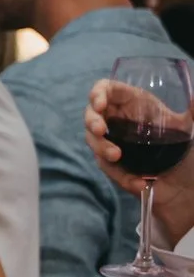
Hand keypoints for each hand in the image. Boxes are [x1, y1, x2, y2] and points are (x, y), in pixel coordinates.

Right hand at [87, 80, 193, 242]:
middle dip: (92, 121)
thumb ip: (192, 113)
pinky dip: (122, 176)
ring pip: (93, 140)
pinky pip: (108, 168)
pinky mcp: (113, 166)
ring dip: (101, 148)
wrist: (186, 186)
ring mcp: (114, 143)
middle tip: (101, 130)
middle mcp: (119, 121)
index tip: (99, 103)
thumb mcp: (188, 128)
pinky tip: (139, 183)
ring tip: (116, 157)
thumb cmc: (185, 151)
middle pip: (92, 114)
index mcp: (133, 104)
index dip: (98, 94)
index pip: (107, 91)